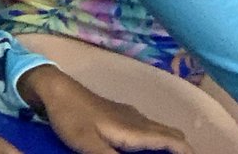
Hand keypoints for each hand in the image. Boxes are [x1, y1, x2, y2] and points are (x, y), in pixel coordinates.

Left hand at [18, 64, 191, 153]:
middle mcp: (137, 119)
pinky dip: (156, 139)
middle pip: (172, 134)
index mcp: (135, 129)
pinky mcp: (118, 114)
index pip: (174, 141)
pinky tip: (144, 150)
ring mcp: (128, 114)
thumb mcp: (89, 145)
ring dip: (169, 145)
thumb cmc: (71, 117)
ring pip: (159, 130)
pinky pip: (147, 127)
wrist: (55, 90)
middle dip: (183, 151)